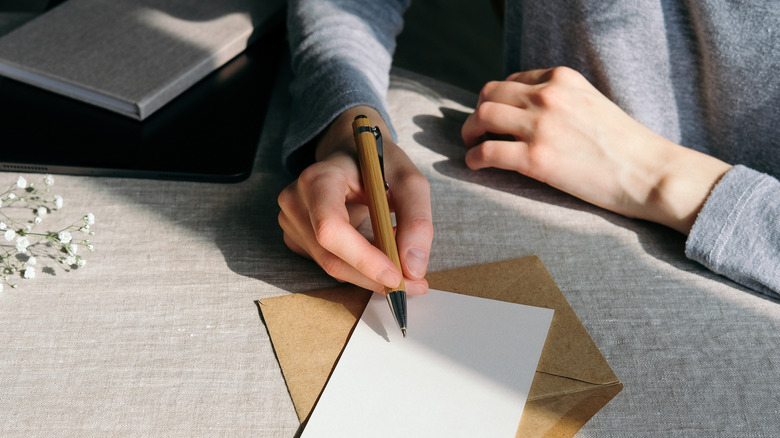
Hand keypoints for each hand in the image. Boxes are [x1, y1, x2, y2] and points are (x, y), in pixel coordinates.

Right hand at [278, 106, 432, 293]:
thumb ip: (417, 220)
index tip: (397, 275)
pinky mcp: (296, 237)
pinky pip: (330, 264)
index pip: (331, 228)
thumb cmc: (378, 163)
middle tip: (414, 284)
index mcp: (318, 178)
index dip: (363, 258)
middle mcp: (296, 201)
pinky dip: (358, 268)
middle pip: (331, 257)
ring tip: (400, 259)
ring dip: (370, 274)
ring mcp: (291, 221)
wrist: (350, 153)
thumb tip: (414, 268)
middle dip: (374, 277)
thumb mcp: (409, 180)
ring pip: (332, 267)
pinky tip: (377, 252)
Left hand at [461, 67, 731, 233]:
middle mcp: (547, 96)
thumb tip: (530, 113)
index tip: (496, 116)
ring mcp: (540, 126)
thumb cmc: (625, 146)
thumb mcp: (591, 103)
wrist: (649, 172)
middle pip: (489, 95)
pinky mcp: (536, 159)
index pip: (512, 81)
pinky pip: (487, 152)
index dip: (497, 99)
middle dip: (477, 112)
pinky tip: (475, 165)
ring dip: (469, 132)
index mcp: (562, 78)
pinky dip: (473, 158)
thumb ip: (561, 101)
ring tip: (471, 145)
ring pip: (482, 118)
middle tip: (475, 130)